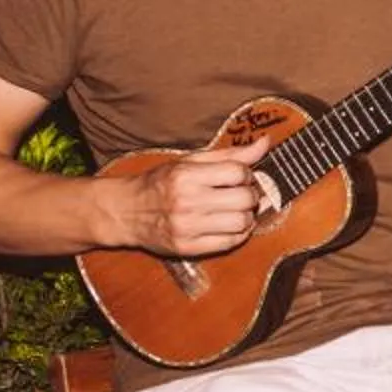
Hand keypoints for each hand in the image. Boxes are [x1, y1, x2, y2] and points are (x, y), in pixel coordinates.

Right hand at [125, 137, 269, 256]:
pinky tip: (231, 225)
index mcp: (186, 175)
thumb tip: (265, 143)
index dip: (247, 173)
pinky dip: (239, 234)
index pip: (238, 172)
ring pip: (242, 222)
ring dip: (248, 216)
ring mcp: (187, 227)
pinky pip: (231, 243)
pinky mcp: (187, 248)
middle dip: (252, 195)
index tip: (241, 176)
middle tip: (244, 194)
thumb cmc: (160, 183)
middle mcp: (186, 201)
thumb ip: (229, 154)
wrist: (125, 212)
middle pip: (244, 199)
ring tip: (238, 210)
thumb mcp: (189, 161)